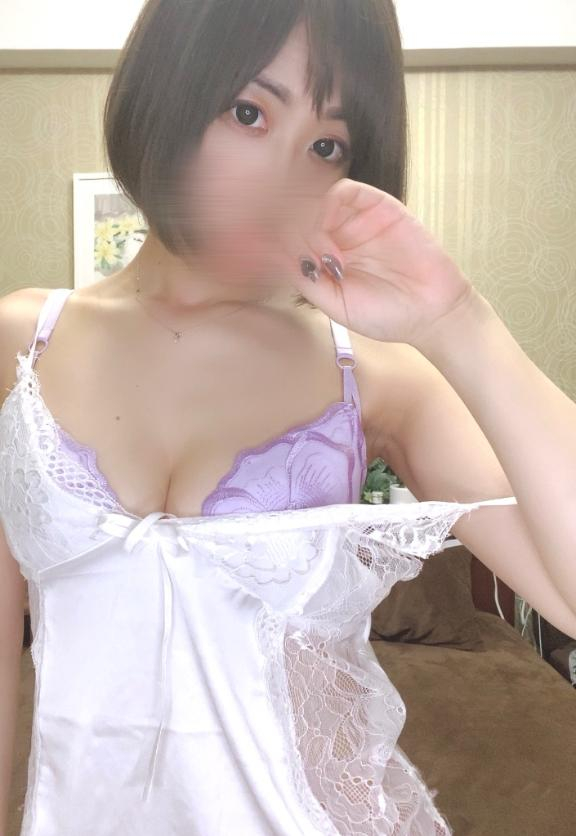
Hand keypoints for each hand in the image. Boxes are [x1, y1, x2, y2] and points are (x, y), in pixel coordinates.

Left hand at [275, 177, 478, 346]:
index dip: (275, 243)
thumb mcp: (336, 305)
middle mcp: (338, 237)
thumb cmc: (385, 315)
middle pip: (300, 217)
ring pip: (318, 201)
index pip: (290, 240)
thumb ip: (307, 281)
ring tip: (309, 241)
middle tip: (284, 242)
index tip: (264, 252)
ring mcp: (357, 221)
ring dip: (305, 215)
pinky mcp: (380, 207)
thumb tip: (276, 257)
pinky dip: (329, 200)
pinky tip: (323, 222)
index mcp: (324, 261)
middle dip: (286, 226)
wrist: (433, 313)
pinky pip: (347, 192)